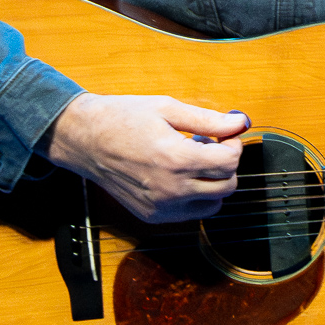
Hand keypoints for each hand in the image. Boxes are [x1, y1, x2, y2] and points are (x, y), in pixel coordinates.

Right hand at [41, 93, 249, 222]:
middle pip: (227, 186)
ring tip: (192, 161)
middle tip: (209, 146)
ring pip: (213, 205)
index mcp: (176, 159)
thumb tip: (240, 122)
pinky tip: (179, 175)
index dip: (233, 145)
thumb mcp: (167, 108)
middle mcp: (171, 189)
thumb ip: (208, 120)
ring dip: (213, 183)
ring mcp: (161, 207)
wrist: (84, 140)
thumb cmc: (122, 118)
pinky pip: (191, 213)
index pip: (230, 162)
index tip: (224, 135)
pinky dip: (195, 197)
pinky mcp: (152, 216)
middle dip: (226, 164)